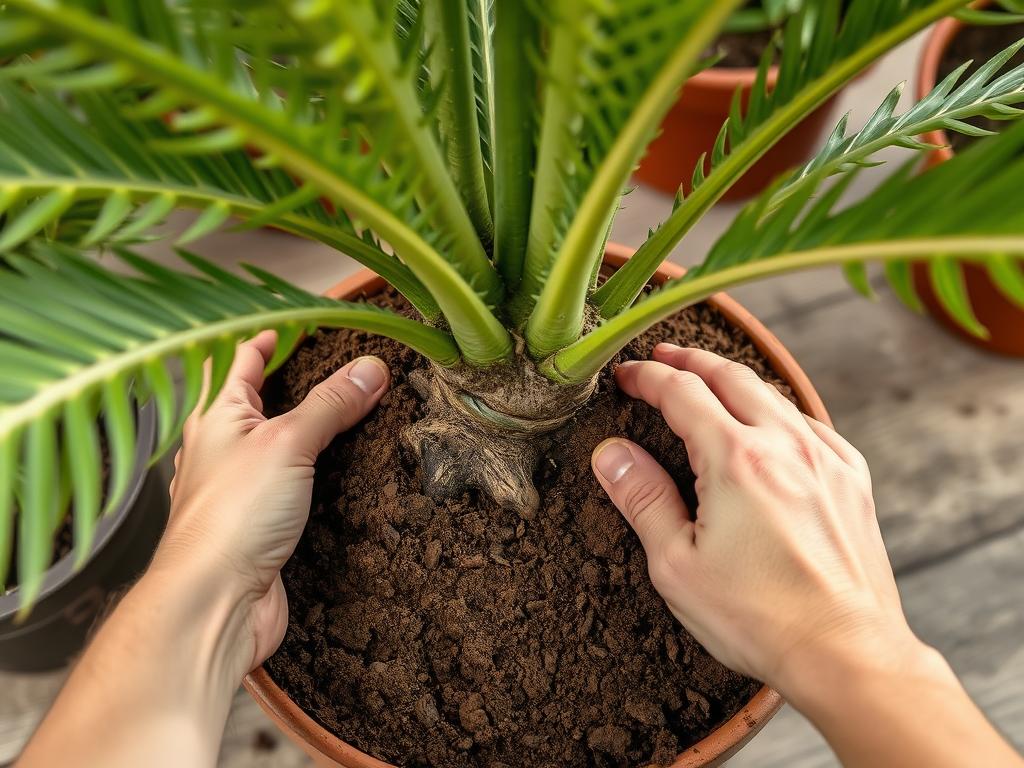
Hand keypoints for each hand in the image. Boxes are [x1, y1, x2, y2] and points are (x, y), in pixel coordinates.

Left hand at [155, 332, 389, 672]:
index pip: (240, 362)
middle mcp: (222, 451)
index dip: (265, 341)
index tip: (293, 326)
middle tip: (328, 367)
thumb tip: (371, 367)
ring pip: (273, 449)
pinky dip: (311, 478)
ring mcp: (240, 492)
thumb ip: (331, 404)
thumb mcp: (289, 443)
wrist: (215, 602)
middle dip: (288, 385)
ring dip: (303, 433)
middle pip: (254, 405)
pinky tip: (332, 480)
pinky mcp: (259, 529)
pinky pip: (289, 490)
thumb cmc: (233, 517)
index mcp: (217, 418)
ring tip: (340, 416)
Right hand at [591, 343, 924, 700]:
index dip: (648, 377)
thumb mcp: (677, 565)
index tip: (626, 375)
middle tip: (662, 356)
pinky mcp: (851, 479)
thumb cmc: (758, 618)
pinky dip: (776, 410)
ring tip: (706, 380)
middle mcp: (785, 445)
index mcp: (736, 460)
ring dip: (733, 379)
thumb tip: (610, 453)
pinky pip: (808, 424)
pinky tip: (767, 424)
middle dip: (690, 360)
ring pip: (773, 394)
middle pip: (731, 377)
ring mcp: (825, 458)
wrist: (847, 653)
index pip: (682, 393)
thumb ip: (643, 499)